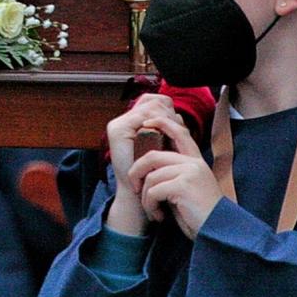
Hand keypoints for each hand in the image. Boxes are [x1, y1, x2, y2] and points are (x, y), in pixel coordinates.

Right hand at [102, 95, 183, 235]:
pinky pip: (143, 117)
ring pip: (151, 106)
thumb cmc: (153, 174)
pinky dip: (157, 124)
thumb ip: (167, 130)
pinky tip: (162, 136)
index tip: (177, 127)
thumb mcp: (162, 147)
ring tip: (169, 136)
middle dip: (170, 113)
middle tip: (175, 132)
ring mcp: (118, 124)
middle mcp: (123, 120)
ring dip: (166, 119)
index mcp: (132, 123)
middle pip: (154, 100)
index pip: (155, 101)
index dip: (169, 110)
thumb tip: (178, 115)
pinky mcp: (118, 130)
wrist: (139, 195)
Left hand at [124, 116, 218, 238]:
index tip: (146, 122)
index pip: (180, 133)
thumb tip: (147, 171)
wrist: (218, 232)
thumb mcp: (186, 190)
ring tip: (153, 210)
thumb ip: (172, 176)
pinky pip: (154, 191)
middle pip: (153, 156)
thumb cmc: (200, 215)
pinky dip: (150, 205)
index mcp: (195, 162)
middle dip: (137, 172)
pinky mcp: (183, 185)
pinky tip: (159, 215)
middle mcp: (193, 163)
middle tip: (135, 188)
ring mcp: (189, 172)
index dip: (162, 123)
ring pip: (151, 177)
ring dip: (145, 197)